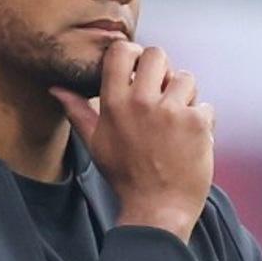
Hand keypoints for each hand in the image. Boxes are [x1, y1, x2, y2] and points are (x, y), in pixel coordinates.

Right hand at [50, 42, 213, 242]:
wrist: (157, 209)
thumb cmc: (126, 178)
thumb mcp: (96, 144)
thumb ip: (78, 112)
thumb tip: (57, 89)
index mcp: (114, 104)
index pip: (122, 51)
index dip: (134, 54)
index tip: (140, 69)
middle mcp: (142, 102)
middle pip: (157, 55)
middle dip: (163, 70)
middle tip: (163, 94)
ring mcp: (171, 111)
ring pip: (186, 78)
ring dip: (185, 97)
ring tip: (177, 122)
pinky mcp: (197, 122)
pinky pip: (205, 106)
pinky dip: (202, 122)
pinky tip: (190, 141)